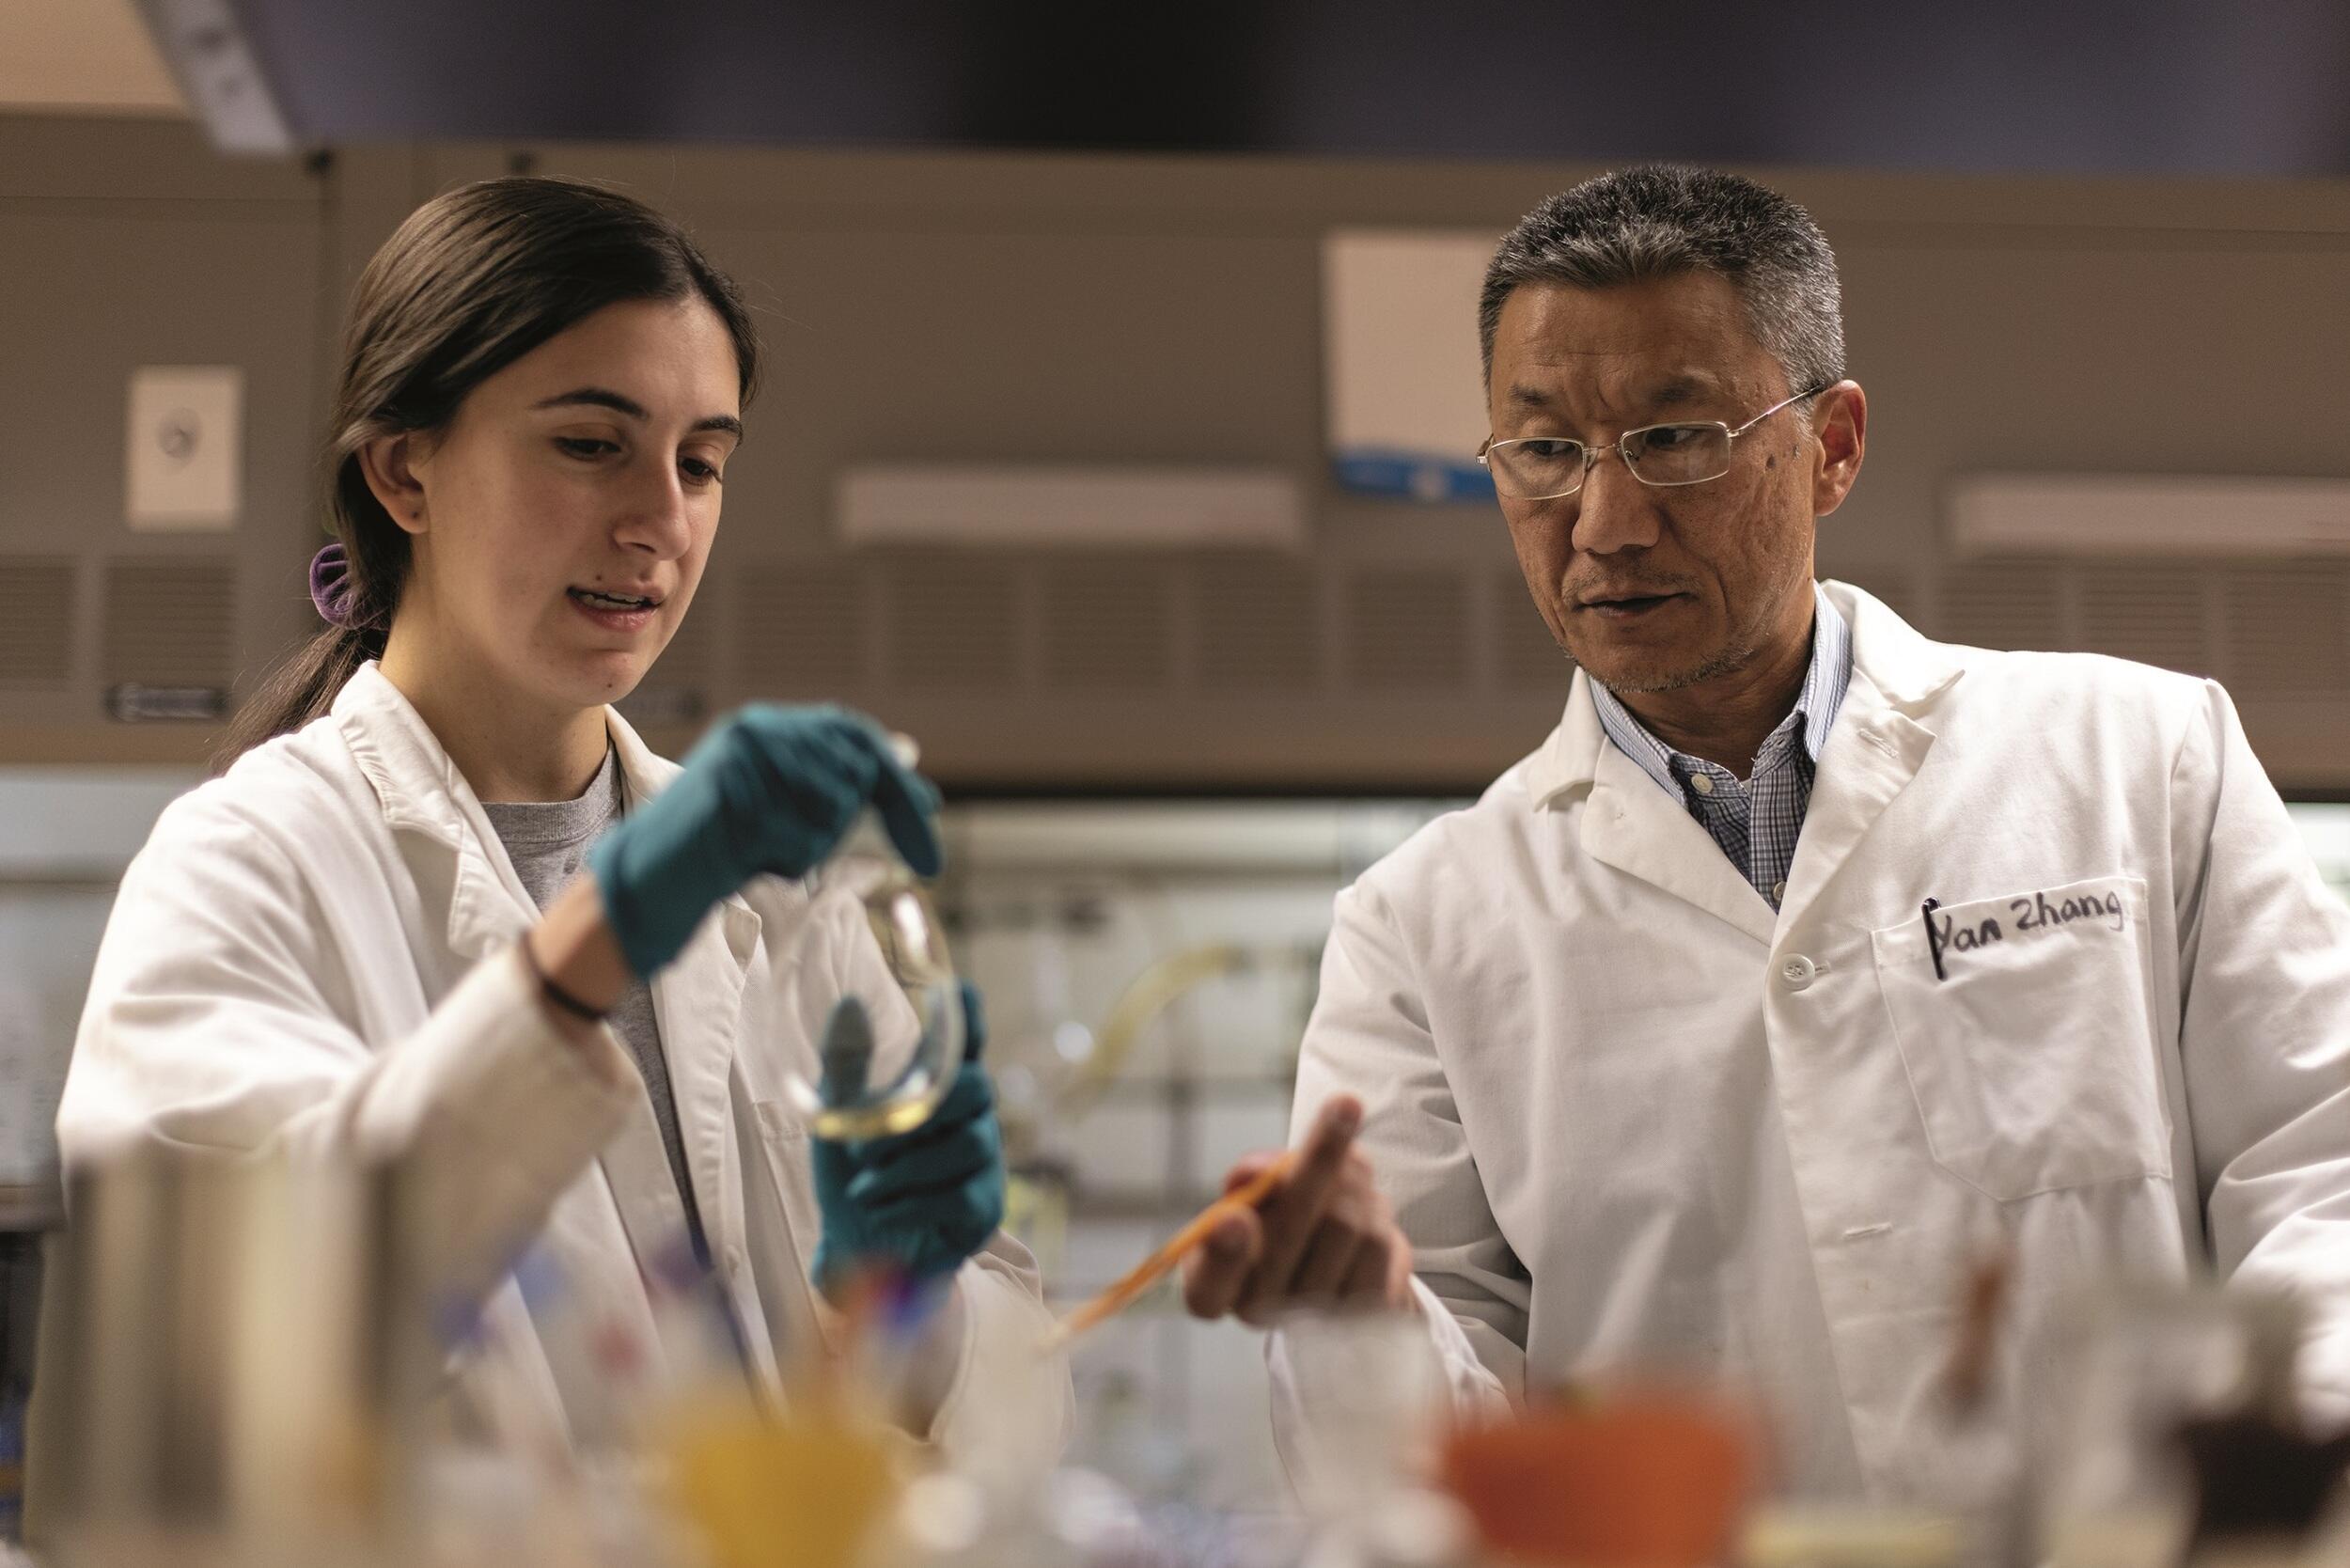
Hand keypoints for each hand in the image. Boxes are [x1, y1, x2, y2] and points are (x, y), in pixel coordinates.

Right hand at [587, 705, 939, 978]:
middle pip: (857, 772)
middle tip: (810, 851)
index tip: (931, 850)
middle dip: (853, 824)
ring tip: (764, 849)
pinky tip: (750, 858)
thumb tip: (906, 753)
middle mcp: (761, 727)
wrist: (655, 875)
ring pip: (833, 806)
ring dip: (811, 846)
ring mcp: (741, 752)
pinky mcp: (729, 785)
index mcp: (777, 726)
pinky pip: (797, 834)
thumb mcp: (797, 808)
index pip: (860, 740)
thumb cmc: (728, 845)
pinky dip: (786, 859)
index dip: (900, 793)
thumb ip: (845, 779)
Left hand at [811, 982, 1004, 1295]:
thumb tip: (849, 1002)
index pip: (965, 1041)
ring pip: (966, 1144)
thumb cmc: (853, 1179)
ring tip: (863, 1187)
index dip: (969, 1016)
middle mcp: (970, 1118)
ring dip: (903, 1166)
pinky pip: (959, 1194)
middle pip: (976, 1088)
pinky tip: (880, 1210)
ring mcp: (983, 1164)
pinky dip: (909, 1202)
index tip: (960, 991)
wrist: (855, 1257)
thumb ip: (844, 1066)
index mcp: (938, 1089)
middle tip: (863, 1148)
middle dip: (920, 1112)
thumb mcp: (835, 1120)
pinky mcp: (983, 1210)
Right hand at [1181, 1096, 1412, 1325]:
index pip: (1209, 1283)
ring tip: (1347, 1163)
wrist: (1332, 1269)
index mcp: (1211, 1288)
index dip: (1223, 1254)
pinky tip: (1365, 1199)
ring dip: (1352, 1178)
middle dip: (1319, 1160)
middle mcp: (1260, 1312)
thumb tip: (1253, 1173)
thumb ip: (1250, 1180)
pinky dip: (1374, 1205)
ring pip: (1344, 1227)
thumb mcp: (1249, 1196)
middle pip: (1290, 1235)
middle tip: (1346, 1103)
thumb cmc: (1277, 1223)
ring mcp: (1316, 1321)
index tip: (1235, 1217)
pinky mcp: (1366, 1315)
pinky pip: (1380, 1244)